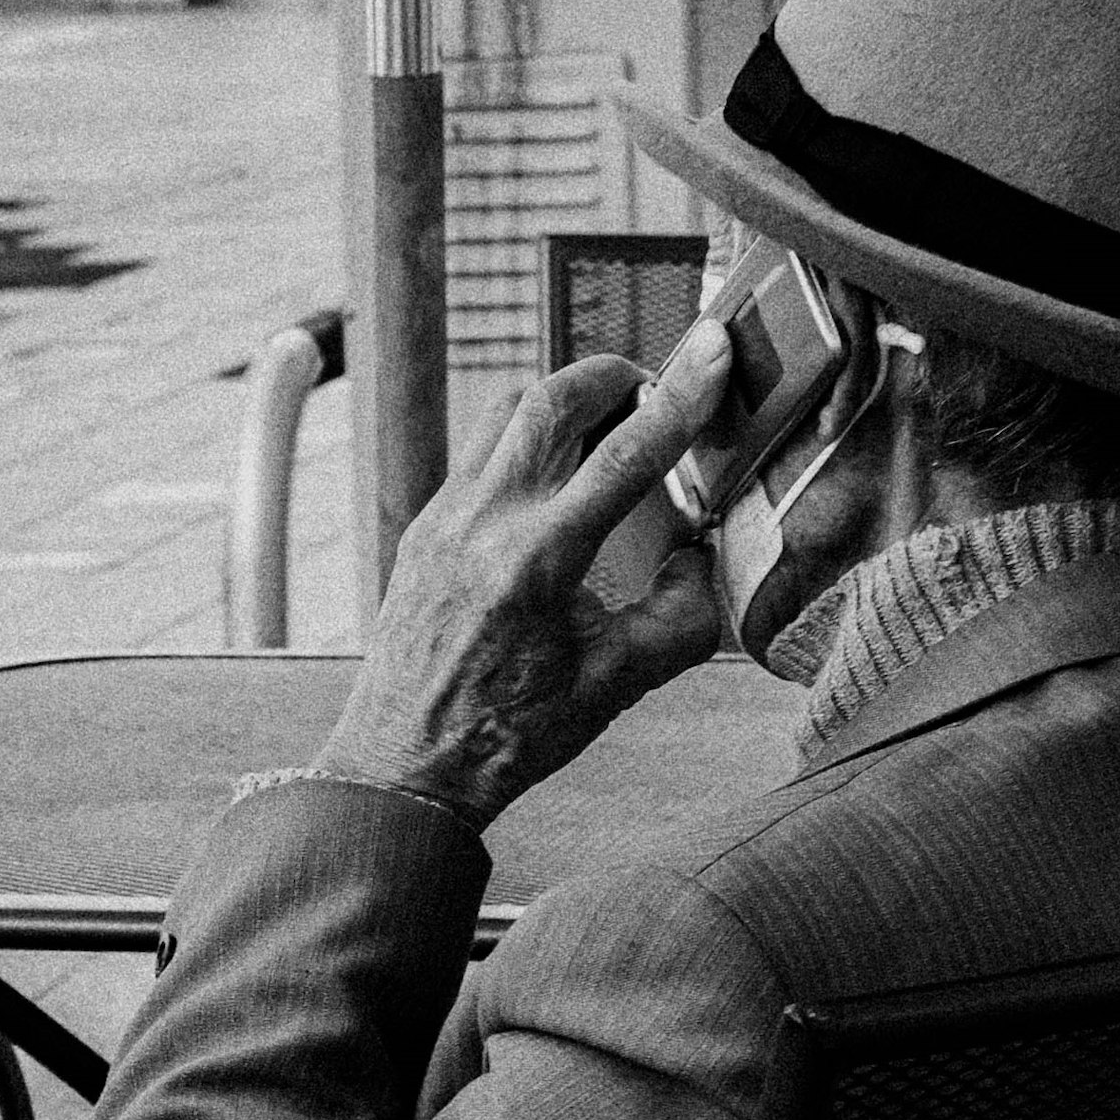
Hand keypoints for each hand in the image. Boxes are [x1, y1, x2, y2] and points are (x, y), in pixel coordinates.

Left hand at [315, 333, 735, 825]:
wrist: (407, 768)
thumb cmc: (504, 737)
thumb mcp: (616, 686)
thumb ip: (679, 619)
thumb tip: (703, 561)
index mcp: (536, 562)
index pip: (625, 453)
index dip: (680, 395)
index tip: (712, 351)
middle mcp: (483, 524)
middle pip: (554, 398)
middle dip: (615, 377)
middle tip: (656, 389)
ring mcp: (444, 519)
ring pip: (506, 410)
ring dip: (564, 399)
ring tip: (606, 424)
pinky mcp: (424, 527)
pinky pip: (478, 451)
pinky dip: (525, 438)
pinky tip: (554, 476)